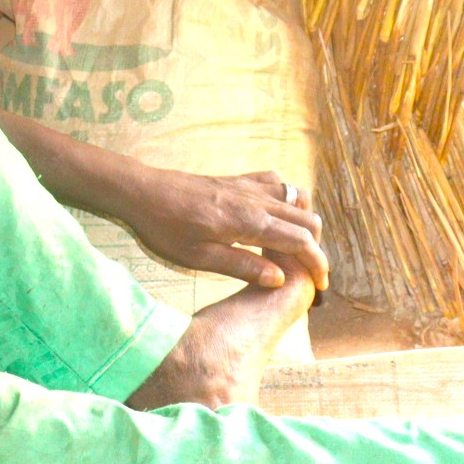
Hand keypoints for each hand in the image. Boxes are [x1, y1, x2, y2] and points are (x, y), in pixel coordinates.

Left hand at [118, 165, 328, 291]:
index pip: (300, 243)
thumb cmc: (165, 228)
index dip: (317, 264)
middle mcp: (256, 200)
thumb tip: (279, 280)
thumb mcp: (198, 258)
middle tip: (307, 270)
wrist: (142, 192)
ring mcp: (248, 186)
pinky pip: (277, 183)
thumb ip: (241, 267)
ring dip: (304, 222)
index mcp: (249, 223)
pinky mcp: (238, 179)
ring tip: (294, 246)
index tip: (321, 284)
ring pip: (297, 198)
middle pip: (307, 220)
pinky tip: (276, 215)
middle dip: (315, 247)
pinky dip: (288, 199)